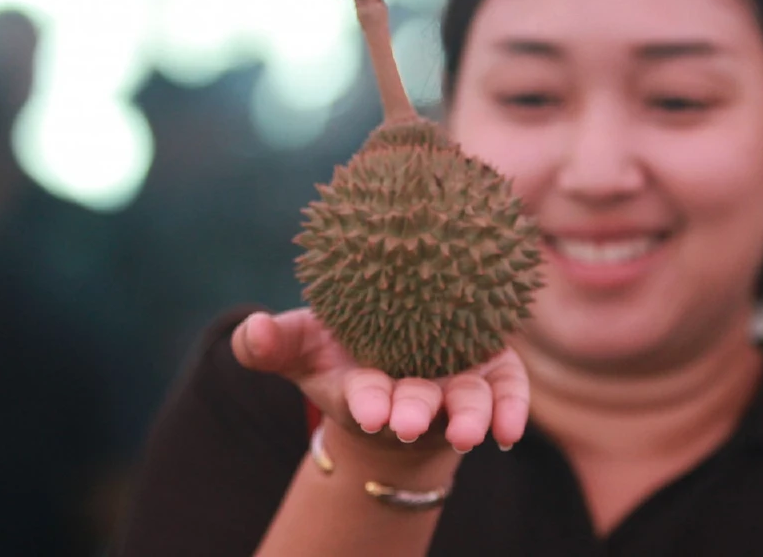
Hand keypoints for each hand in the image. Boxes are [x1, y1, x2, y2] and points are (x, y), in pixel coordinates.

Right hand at [231, 307, 528, 453]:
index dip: (368, 405)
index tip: (369, 411)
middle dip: (411, 415)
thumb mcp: (303, 344)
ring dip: (467, 419)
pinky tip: (511, 428)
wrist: (402, 348)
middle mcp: (414, 394)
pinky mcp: (492, 371)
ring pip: (465, 405)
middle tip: (408, 424)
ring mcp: (455, 386)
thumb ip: (274, 342)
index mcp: (367, 389)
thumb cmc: (344, 348)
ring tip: (469, 432)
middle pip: (416, 408)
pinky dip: (511, 409)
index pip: (366, 399)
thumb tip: (251, 330)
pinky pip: (506, 392)